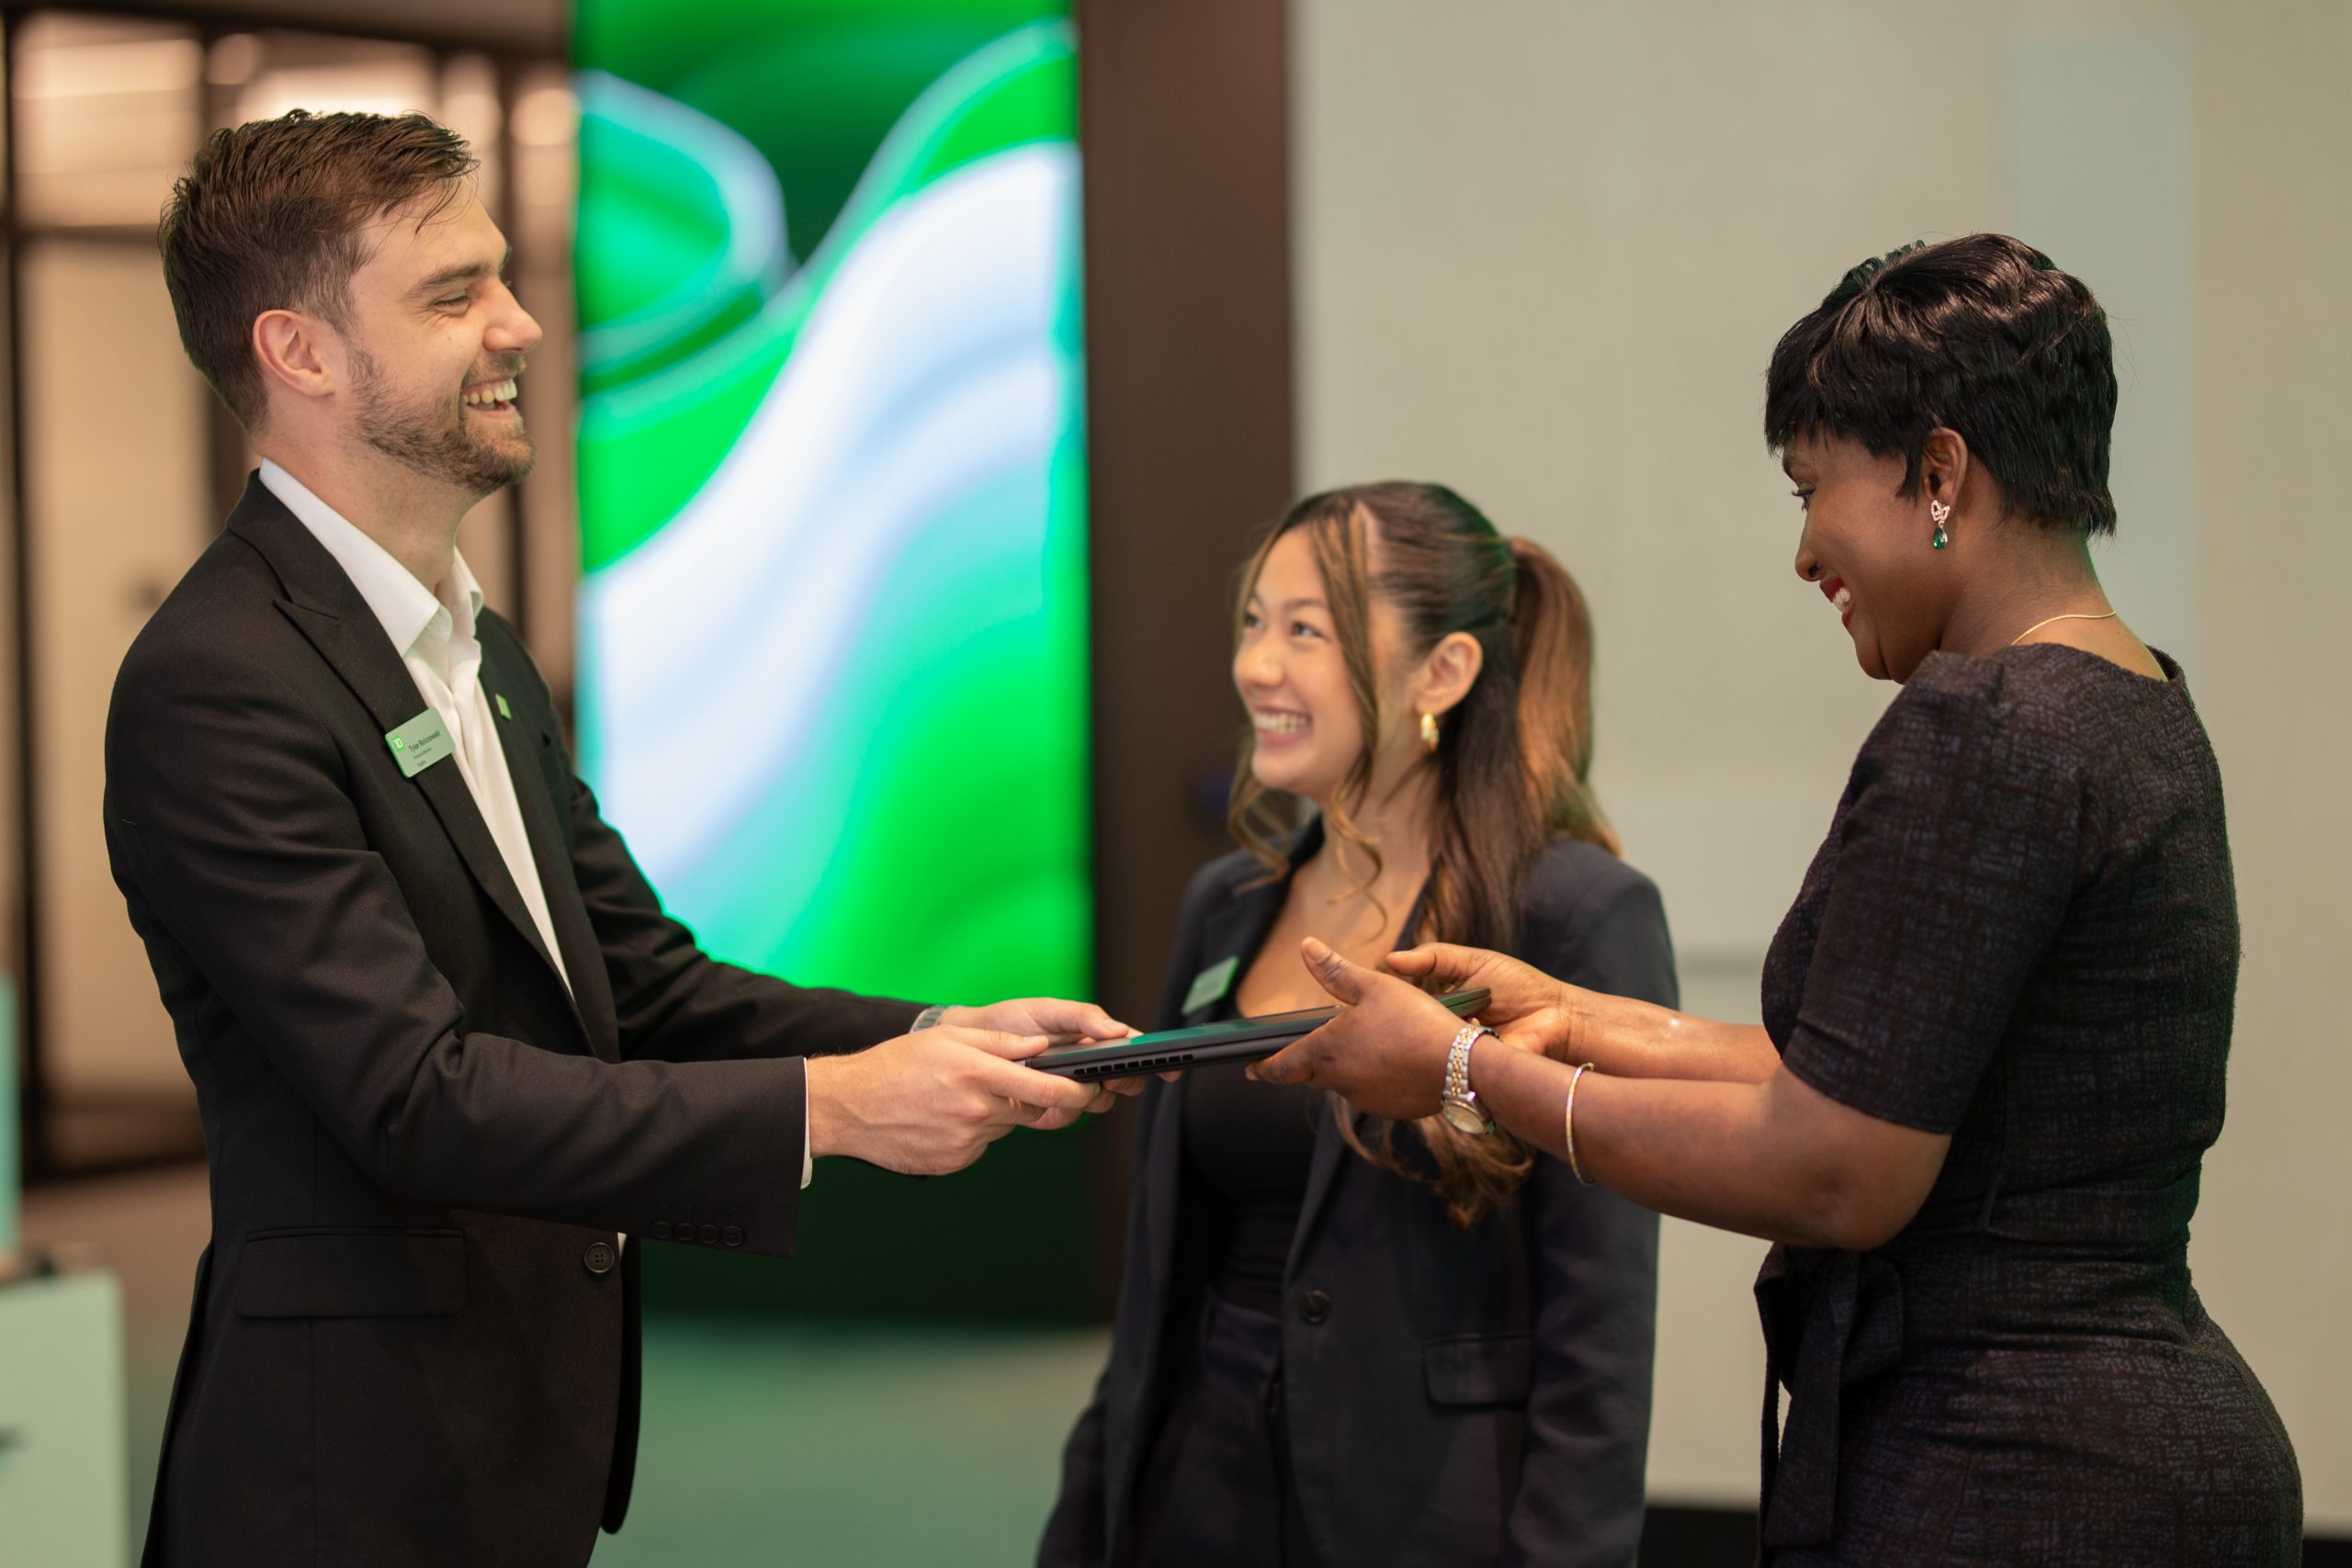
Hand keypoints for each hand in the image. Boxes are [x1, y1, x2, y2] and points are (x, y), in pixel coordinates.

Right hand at [806, 1026, 1114, 1175]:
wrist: (848, 1107)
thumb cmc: (896, 1065)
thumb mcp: (946, 1039)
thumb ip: (1000, 1043)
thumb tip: (1043, 1047)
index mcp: (978, 1074)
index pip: (1048, 1089)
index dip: (1078, 1091)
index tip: (1092, 1088)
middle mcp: (976, 1111)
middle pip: (1029, 1109)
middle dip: (1028, 1098)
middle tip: (997, 1084)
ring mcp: (965, 1141)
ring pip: (1003, 1126)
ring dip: (994, 1113)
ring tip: (954, 1097)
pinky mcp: (955, 1161)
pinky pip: (980, 1145)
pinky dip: (972, 1131)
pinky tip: (942, 1118)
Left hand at [942, 996, 1147, 1097]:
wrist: (969, 1044)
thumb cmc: (1010, 1021)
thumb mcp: (1048, 1009)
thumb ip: (1084, 1016)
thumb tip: (1117, 1031)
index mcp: (1092, 1038)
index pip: (1132, 1049)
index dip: (1154, 1059)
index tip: (1169, 1067)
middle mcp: (1086, 1065)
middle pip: (1124, 1080)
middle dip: (1124, 1081)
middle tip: (1110, 1077)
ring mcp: (1069, 1088)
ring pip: (1100, 1102)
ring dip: (1092, 1096)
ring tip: (1072, 1082)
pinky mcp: (1048, 1110)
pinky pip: (1069, 1117)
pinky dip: (1063, 1110)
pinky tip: (1047, 1096)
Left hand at [1248, 938, 1468, 1119]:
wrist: (1462, 1066)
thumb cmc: (1415, 1021)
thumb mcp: (1374, 986)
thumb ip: (1335, 971)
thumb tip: (1306, 947)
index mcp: (1326, 1053)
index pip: (1280, 1068)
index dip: (1264, 1067)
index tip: (1253, 1067)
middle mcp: (1340, 1082)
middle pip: (1313, 1074)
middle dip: (1312, 1060)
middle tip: (1321, 1041)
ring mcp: (1365, 1099)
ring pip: (1345, 1083)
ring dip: (1350, 1067)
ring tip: (1374, 1042)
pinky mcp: (1390, 1109)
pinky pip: (1373, 1092)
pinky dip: (1377, 1077)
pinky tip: (1397, 1059)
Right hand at [1386, 942, 1576, 1060]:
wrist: (1557, 1014)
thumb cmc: (1519, 986)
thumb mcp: (1474, 963)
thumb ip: (1434, 957)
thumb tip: (1390, 959)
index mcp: (1439, 1007)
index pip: (1404, 1006)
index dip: (1394, 1000)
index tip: (1385, 991)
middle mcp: (1442, 1034)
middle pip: (1413, 1028)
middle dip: (1417, 1016)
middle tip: (1428, 1002)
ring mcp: (1454, 1055)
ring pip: (1430, 1046)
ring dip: (1446, 1027)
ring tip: (1471, 1013)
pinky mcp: (1469, 1073)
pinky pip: (1453, 1064)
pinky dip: (1465, 1044)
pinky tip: (1482, 1026)